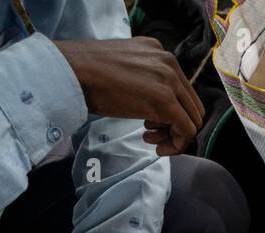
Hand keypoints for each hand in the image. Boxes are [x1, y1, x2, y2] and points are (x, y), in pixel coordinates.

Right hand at [53, 37, 204, 154]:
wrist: (72, 71)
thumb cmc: (86, 74)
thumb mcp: (123, 69)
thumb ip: (143, 80)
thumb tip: (152, 106)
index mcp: (158, 52)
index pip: (181, 88)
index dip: (172, 112)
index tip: (151, 124)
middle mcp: (169, 62)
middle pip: (191, 104)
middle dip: (175, 125)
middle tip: (152, 135)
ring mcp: (170, 80)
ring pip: (192, 118)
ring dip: (174, 136)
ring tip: (149, 138)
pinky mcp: (166, 101)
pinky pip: (187, 130)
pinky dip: (177, 145)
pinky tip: (157, 149)